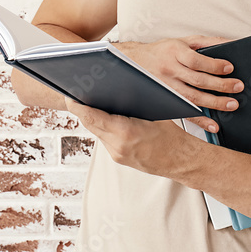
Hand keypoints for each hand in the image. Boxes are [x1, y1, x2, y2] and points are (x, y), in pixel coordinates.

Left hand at [65, 99, 203, 176]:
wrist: (181, 161)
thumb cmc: (172, 136)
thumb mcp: (153, 113)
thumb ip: (130, 105)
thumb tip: (111, 89)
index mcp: (126, 132)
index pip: (92, 117)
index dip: (77, 105)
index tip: (69, 94)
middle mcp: (117, 146)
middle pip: (90, 124)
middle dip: (82, 109)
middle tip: (75, 92)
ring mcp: (116, 155)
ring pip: (96, 131)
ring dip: (92, 118)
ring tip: (89, 101)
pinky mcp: (118, 158)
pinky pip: (104, 139)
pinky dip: (102, 127)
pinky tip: (104, 116)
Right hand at [115, 36, 242, 131]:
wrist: (134, 61)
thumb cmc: (164, 50)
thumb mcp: (183, 40)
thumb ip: (207, 42)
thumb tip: (232, 43)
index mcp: (175, 52)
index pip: (196, 60)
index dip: (213, 65)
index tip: (229, 68)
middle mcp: (170, 70)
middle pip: (197, 80)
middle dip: (220, 85)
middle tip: (238, 87)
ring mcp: (167, 88)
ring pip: (192, 98)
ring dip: (214, 103)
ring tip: (232, 104)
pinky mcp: (167, 101)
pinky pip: (184, 112)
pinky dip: (200, 120)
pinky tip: (213, 125)